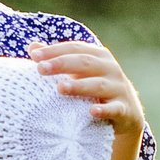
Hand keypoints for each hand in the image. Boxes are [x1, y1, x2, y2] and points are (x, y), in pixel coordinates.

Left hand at [30, 40, 144, 141]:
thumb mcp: (80, 72)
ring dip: (79, 86)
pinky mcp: (123, 108)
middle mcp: (110, 68)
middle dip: (62, 64)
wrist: (127, 113)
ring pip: (98, 85)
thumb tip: (32, 47)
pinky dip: (104, 109)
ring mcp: (118, 88)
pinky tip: (92, 111)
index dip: (55, 50)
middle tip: (41, 69)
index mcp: (98, 56)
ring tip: (60, 88)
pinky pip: (114, 108)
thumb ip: (58, 59)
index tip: (34, 56)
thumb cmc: (95, 88)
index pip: (74, 48)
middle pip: (84, 63)